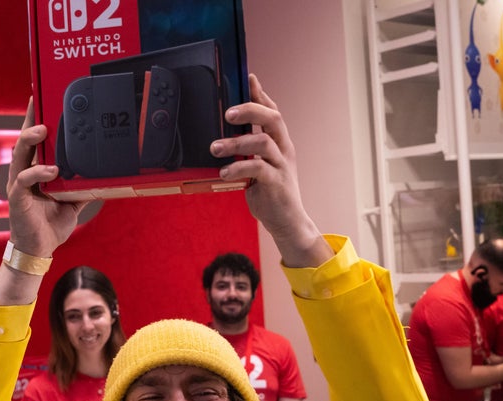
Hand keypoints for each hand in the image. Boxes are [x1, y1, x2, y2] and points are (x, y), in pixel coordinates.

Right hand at [5, 99, 88, 258]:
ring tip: (43, 130)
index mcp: (36, 169)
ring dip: (30, 139)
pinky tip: (52, 171)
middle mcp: (25, 172)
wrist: (39, 248)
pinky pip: (26, 180)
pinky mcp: (18, 197)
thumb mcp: (73, 202)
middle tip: (37, 101)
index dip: (35, 118)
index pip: (35, 140)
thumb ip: (83, 187)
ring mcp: (20, 183)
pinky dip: (39, 173)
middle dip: (29, 118)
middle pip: (24, 139)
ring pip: (20, 154)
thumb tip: (103, 178)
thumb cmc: (51, 223)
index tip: (39, 97)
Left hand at [210, 74, 330, 267]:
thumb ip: (248, 149)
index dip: (261, 94)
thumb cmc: (270, 192)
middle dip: (250, 110)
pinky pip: (257, 169)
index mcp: (279, 142)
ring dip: (235, 143)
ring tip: (215, 148)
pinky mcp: (276, 183)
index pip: (272, 111)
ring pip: (262, 142)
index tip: (248, 77)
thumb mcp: (259, 165)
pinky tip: (224, 172)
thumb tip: (226, 136)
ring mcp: (281, 166)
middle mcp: (283, 149)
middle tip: (227, 114)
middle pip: (272, 118)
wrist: (287, 221)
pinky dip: (237, 168)